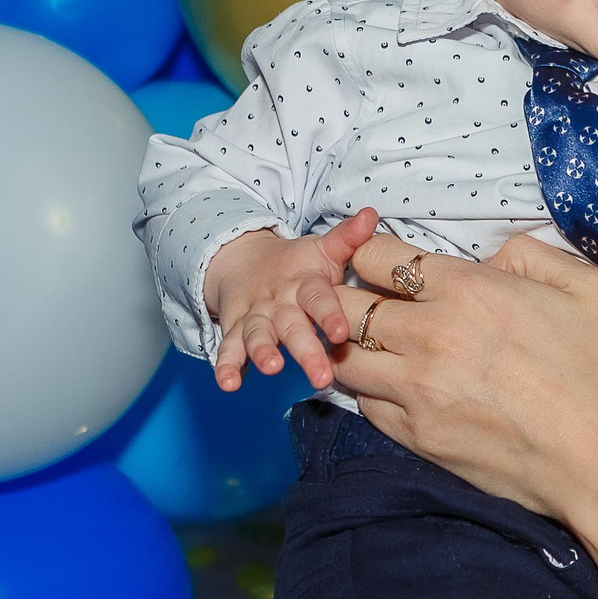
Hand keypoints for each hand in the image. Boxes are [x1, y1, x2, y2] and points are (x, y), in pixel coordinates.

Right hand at [199, 208, 379, 391]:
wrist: (242, 260)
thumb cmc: (297, 265)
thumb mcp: (322, 249)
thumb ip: (347, 238)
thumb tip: (371, 214)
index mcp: (305, 283)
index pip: (318, 298)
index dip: (329, 315)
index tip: (339, 333)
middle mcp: (279, 302)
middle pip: (292, 326)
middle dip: (305, 350)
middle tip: (321, 376)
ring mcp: (255, 317)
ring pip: (258, 337)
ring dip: (263, 353)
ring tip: (272, 368)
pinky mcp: (234, 331)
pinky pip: (228, 349)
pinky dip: (226, 367)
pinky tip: (228, 384)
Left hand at [327, 230, 597, 521]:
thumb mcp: (589, 286)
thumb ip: (532, 255)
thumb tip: (491, 257)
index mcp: (468, 288)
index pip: (377, 256)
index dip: (368, 253)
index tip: (378, 262)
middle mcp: (430, 334)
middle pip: (344, 303)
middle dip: (340, 295)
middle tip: (358, 300)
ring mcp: (416, 390)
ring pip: (342, 357)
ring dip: (346, 346)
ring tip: (367, 344)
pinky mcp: (417, 436)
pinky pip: (365, 405)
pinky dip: (368, 390)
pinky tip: (390, 386)